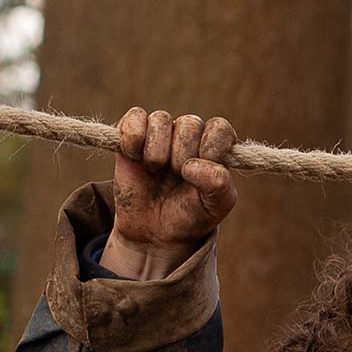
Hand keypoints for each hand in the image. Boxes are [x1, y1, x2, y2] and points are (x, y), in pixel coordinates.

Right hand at [101, 108, 237, 279]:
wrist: (154, 234)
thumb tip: (193, 165)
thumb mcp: (216, 206)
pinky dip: (133, 139)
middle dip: (182, 158)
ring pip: (161, 120)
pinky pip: (134, 117)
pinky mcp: (132, 133)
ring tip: (156, 172)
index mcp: (215, 145)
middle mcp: (189, 133)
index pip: (219, 128)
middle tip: (176, 179)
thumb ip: (219, 184)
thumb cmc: (190, 216)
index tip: (200, 174)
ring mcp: (160, 132)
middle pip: (189, 125)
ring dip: (157, 154)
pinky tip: (136, 159)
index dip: (211, 149)